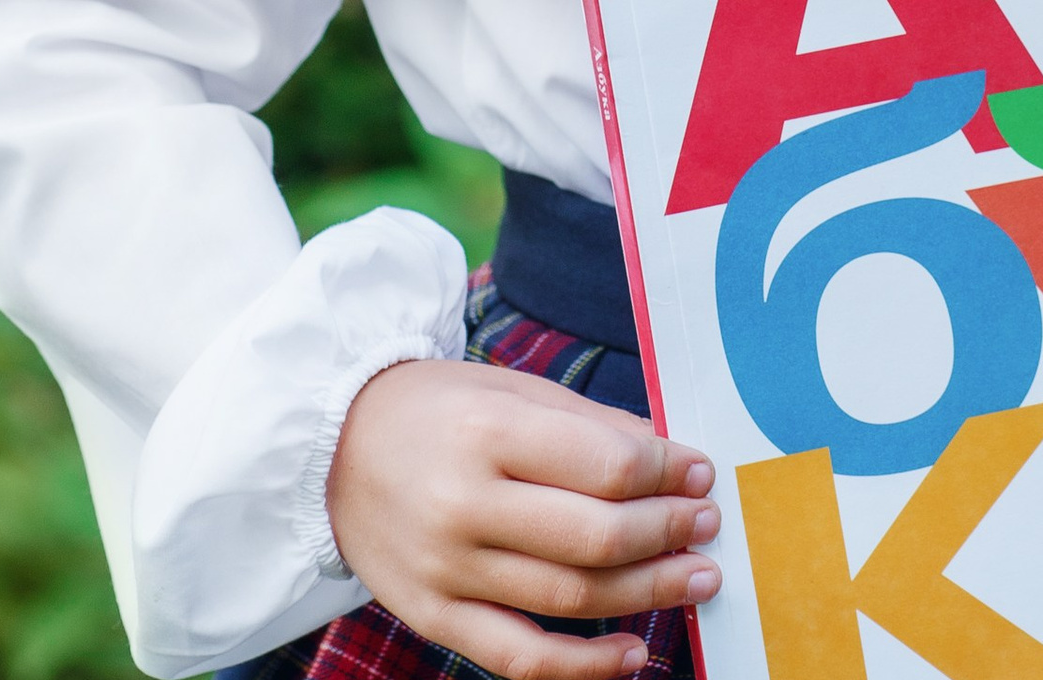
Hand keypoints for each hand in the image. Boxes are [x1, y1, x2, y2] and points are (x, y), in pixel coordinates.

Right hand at [327, 358, 719, 679]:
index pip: (606, 467)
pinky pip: (520, 657)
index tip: (700, 472)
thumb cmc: (438, 410)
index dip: (668, 474)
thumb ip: (588, 425)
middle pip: (595, 537)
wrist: (333, 449)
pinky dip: (584, 665)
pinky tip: (633, 652)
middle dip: (668, 533)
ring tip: (697, 579)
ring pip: (569, 599)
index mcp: (489, 432)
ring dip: (647, 593)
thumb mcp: (510, 389)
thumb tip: (666, 456)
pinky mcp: (434, 616)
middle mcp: (465, 504)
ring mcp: (447, 570)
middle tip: (709, 524)